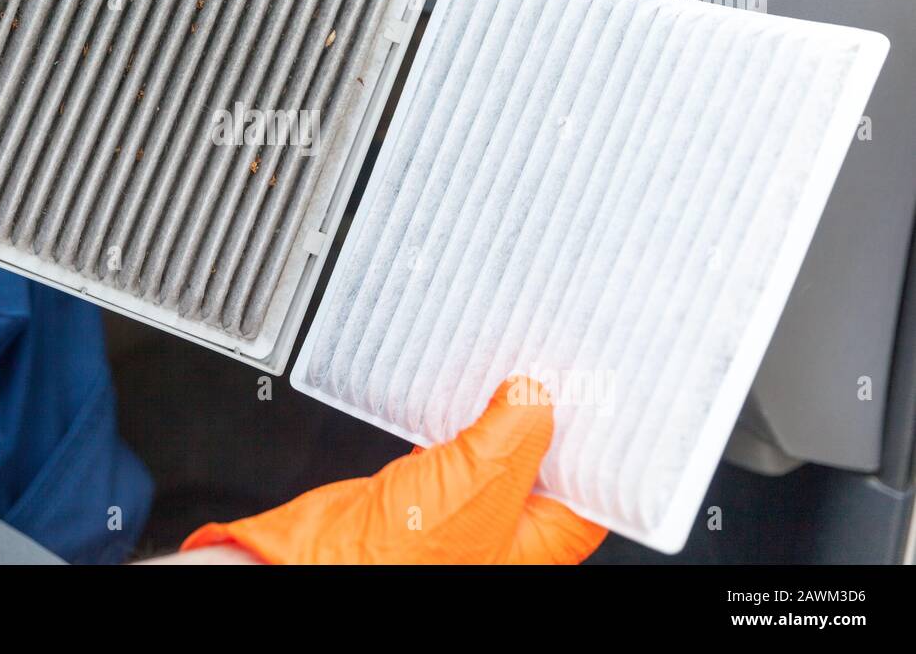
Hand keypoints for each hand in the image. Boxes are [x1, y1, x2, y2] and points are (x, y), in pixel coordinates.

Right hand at [182, 375, 606, 563]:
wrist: (322, 556)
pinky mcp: (429, 488)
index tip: (604, 394)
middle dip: (551, 416)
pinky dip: (458, 416)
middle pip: (549, 460)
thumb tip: (535, 396)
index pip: (595, 486)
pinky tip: (457, 392)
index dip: (603, 440)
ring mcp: (470, 507)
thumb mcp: (478, 482)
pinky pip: (457, 443)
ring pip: (501, 448)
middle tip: (556, 369)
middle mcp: (511, 528)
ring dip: (502, 411)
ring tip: (511, 370)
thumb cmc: (400, 557)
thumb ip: (514, 432)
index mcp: (543, 543)